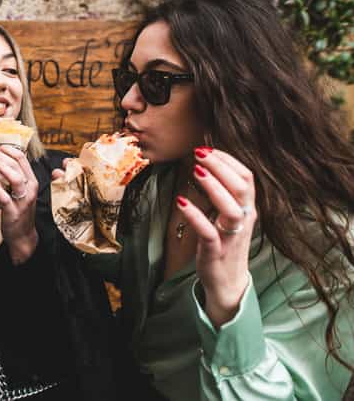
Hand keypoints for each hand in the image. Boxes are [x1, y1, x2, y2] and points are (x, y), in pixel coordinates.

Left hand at [0, 145, 39, 262]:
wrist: (22, 236)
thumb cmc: (17, 210)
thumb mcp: (19, 191)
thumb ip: (12, 177)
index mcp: (32, 181)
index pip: (22, 158)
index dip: (8, 148)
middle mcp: (30, 188)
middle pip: (18, 165)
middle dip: (2, 154)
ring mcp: (23, 200)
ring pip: (15, 178)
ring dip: (1, 166)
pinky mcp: (13, 211)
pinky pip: (4, 196)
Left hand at [177, 148, 257, 327]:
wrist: (227, 281)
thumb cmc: (224, 243)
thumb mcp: (227, 215)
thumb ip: (221, 193)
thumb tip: (205, 164)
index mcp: (247, 209)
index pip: (247, 178)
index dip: (229, 160)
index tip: (208, 148)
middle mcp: (244, 220)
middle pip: (242, 188)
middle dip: (221, 166)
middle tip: (199, 153)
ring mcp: (231, 237)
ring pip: (231, 209)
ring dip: (213, 187)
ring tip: (196, 171)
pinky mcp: (215, 252)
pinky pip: (209, 232)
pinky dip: (196, 216)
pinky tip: (181, 202)